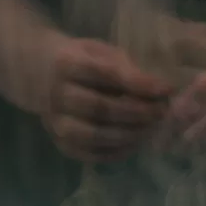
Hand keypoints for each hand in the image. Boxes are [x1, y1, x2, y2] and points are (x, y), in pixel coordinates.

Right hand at [37, 38, 170, 162]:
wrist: (39, 75)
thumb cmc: (81, 60)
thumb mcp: (101, 52)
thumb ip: (126, 69)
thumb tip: (160, 91)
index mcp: (66, 64)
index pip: (104, 75)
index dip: (138, 84)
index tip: (167, 89)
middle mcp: (55, 95)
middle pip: (97, 108)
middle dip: (136, 113)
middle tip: (162, 112)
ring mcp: (54, 121)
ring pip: (91, 135)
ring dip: (127, 135)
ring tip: (151, 129)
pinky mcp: (58, 141)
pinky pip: (86, 154)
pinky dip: (114, 153)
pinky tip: (134, 144)